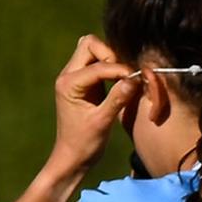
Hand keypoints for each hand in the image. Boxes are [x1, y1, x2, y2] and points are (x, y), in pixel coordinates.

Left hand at [48, 36, 134, 174]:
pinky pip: (96, 62)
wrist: (72, 157)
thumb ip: (117, 99)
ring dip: (109, 59)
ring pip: (92, 49)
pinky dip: (109, 66)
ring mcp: (73, 76)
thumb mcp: (102, 122)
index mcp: (68, 84)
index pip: (97, 64)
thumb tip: (134, 78)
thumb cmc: (84, 143)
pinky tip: (119, 81)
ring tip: (122, 78)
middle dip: (110, 55)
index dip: (118, 69)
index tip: (135, 79)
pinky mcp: (82, 81)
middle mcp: (67, 75)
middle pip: (89, 44)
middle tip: (123, 75)